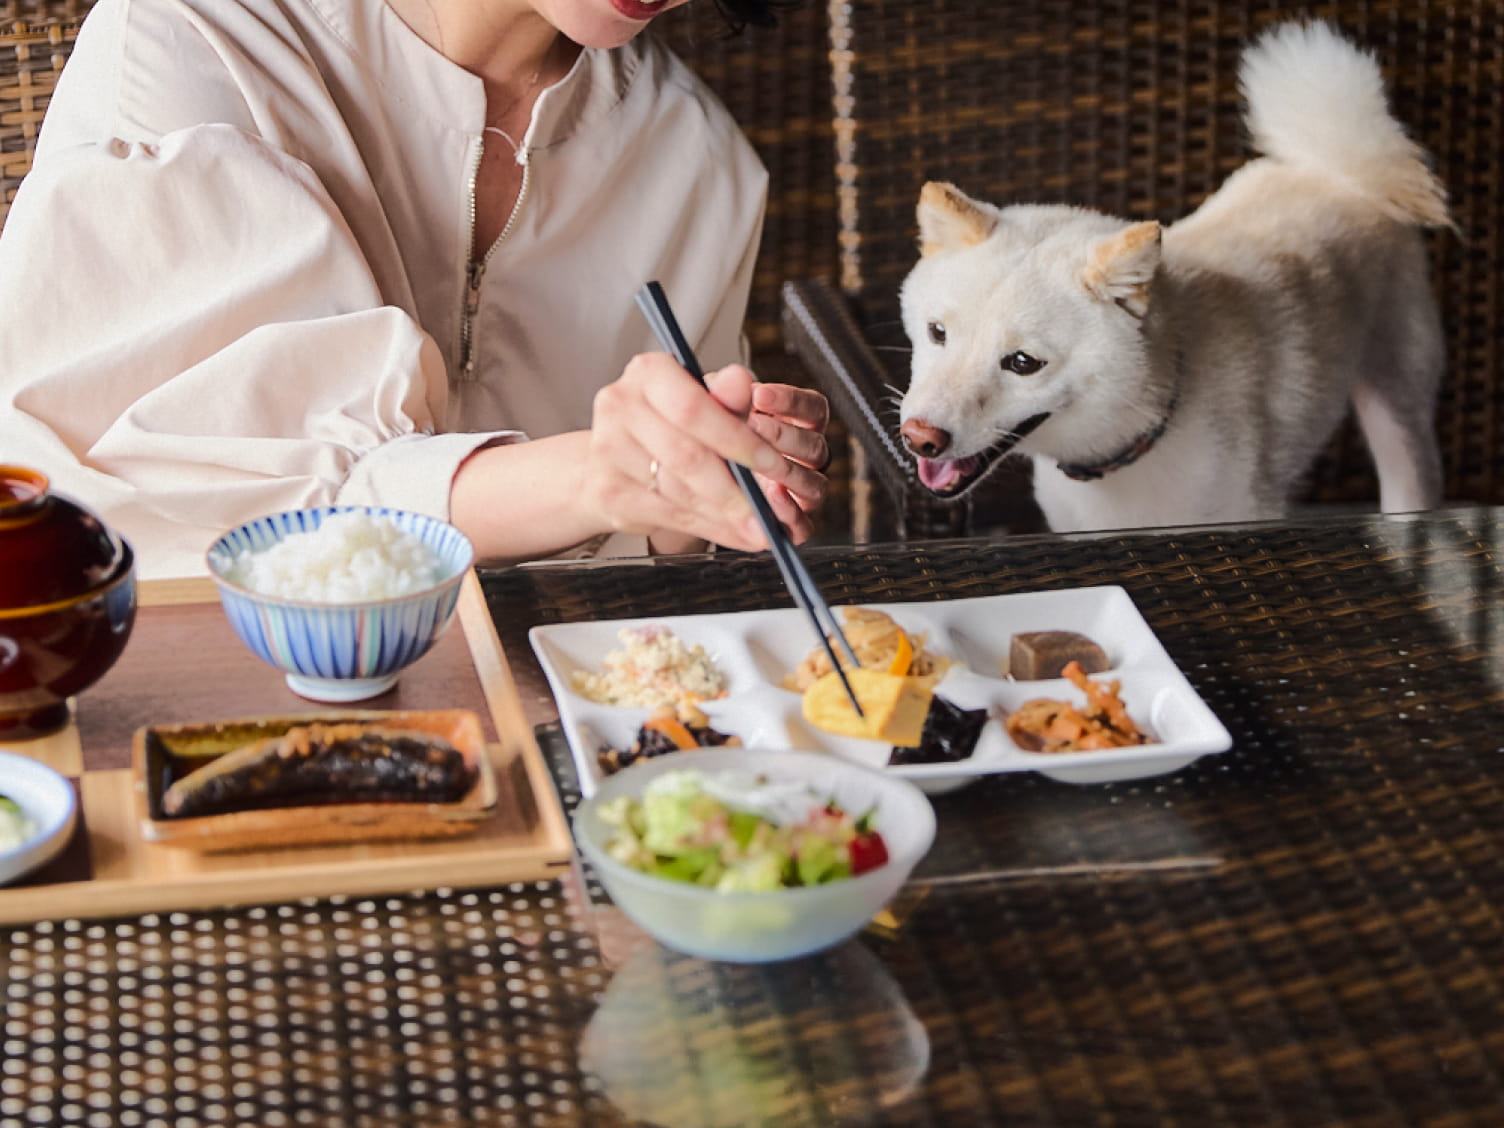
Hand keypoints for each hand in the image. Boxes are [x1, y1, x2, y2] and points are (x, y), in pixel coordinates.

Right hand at [581, 353, 811, 551]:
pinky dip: (708, 528)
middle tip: (767, 511)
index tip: (772, 464)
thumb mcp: (704, 403)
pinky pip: (669, 515)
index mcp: (648, 372)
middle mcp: (620, 405)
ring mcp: (608, 450)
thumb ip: (728, 398)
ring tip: (755, 526)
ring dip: (724, 515)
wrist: (612, 459)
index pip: (694, 407)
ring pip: (679, 491)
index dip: (738, 440)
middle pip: (686, 455)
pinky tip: (730, 530)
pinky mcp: (609, 491)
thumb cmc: (666, 425)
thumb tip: (742, 381)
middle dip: (734, 489)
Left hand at [705, 367, 830, 543]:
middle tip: (752, 427)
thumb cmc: (709, 439)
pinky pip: (804, 526)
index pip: (813, 410)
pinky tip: (769, 497)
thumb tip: (735, 378)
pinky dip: (790, 513)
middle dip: (781, 437)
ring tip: (758, 464)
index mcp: (797, 427)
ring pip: (814, 485)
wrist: (691, 481)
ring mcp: (801, 493)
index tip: (759, 394)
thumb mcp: (712, 411)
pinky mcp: (790, 524)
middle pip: (814, 447)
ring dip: (787, 473)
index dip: (791, 402)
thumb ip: (725, 395)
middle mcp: (804, 460)